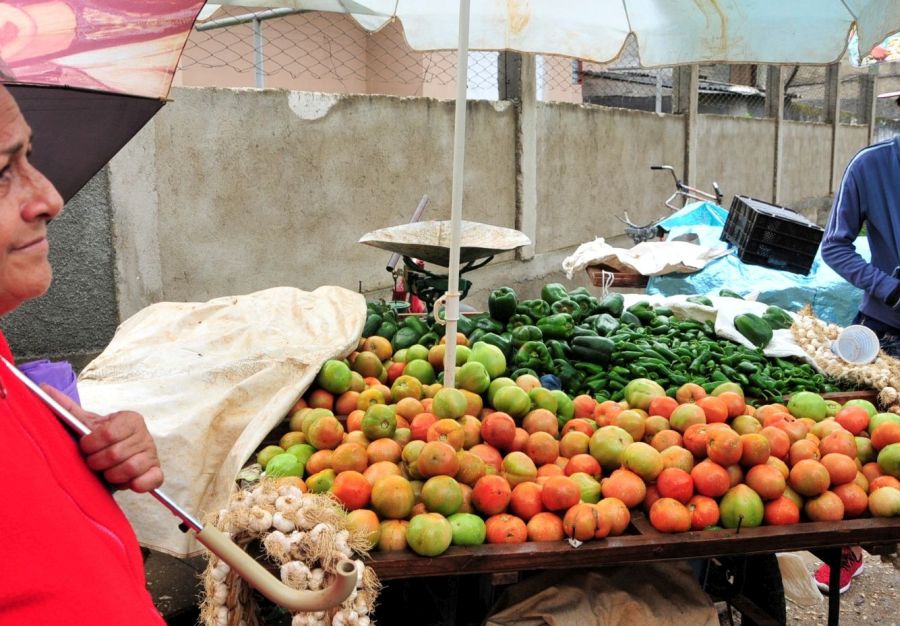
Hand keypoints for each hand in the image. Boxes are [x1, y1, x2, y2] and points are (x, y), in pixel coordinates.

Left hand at [41, 384, 163, 492]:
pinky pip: (150, 480)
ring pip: (129, 468)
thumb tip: (43, 388)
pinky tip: (128, 481)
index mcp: (130, 419)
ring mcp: (151, 453)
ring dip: (112, 474)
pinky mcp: (156, 471)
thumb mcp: (87, 424)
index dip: (91, 444)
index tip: (86, 446)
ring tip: (107, 471)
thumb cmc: (102, 440)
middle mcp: (145, 434)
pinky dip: (137, 483)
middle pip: (115, 453)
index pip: (108, 433)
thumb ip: (67, 408)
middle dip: (98, 462)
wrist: (120, 454)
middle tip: (94, 461)